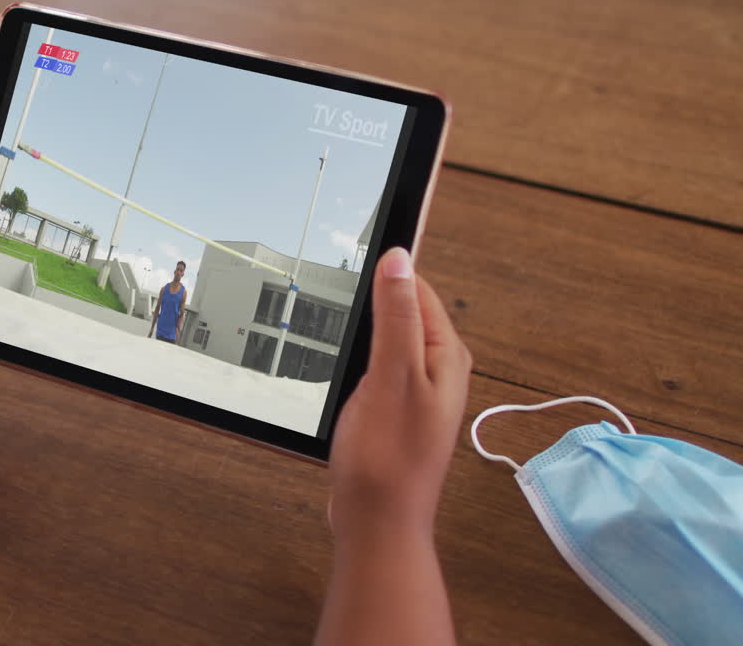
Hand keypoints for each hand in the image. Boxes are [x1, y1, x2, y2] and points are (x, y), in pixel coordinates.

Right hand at [326, 247, 471, 544]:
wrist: (375, 521)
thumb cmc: (389, 460)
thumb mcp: (393, 376)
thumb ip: (397, 316)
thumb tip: (400, 260)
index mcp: (445, 355)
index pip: (418, 288)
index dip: (386, 271)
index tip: (352, 258)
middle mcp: (435, 369)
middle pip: (400, 311)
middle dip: (369, 301)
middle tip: (337, 294)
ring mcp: (412, 390)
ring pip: (383, 339)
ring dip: (359, 332)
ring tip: (335, 324)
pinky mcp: (390, 408)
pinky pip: (373, 365)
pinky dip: (353, 359)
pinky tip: (335, 366)